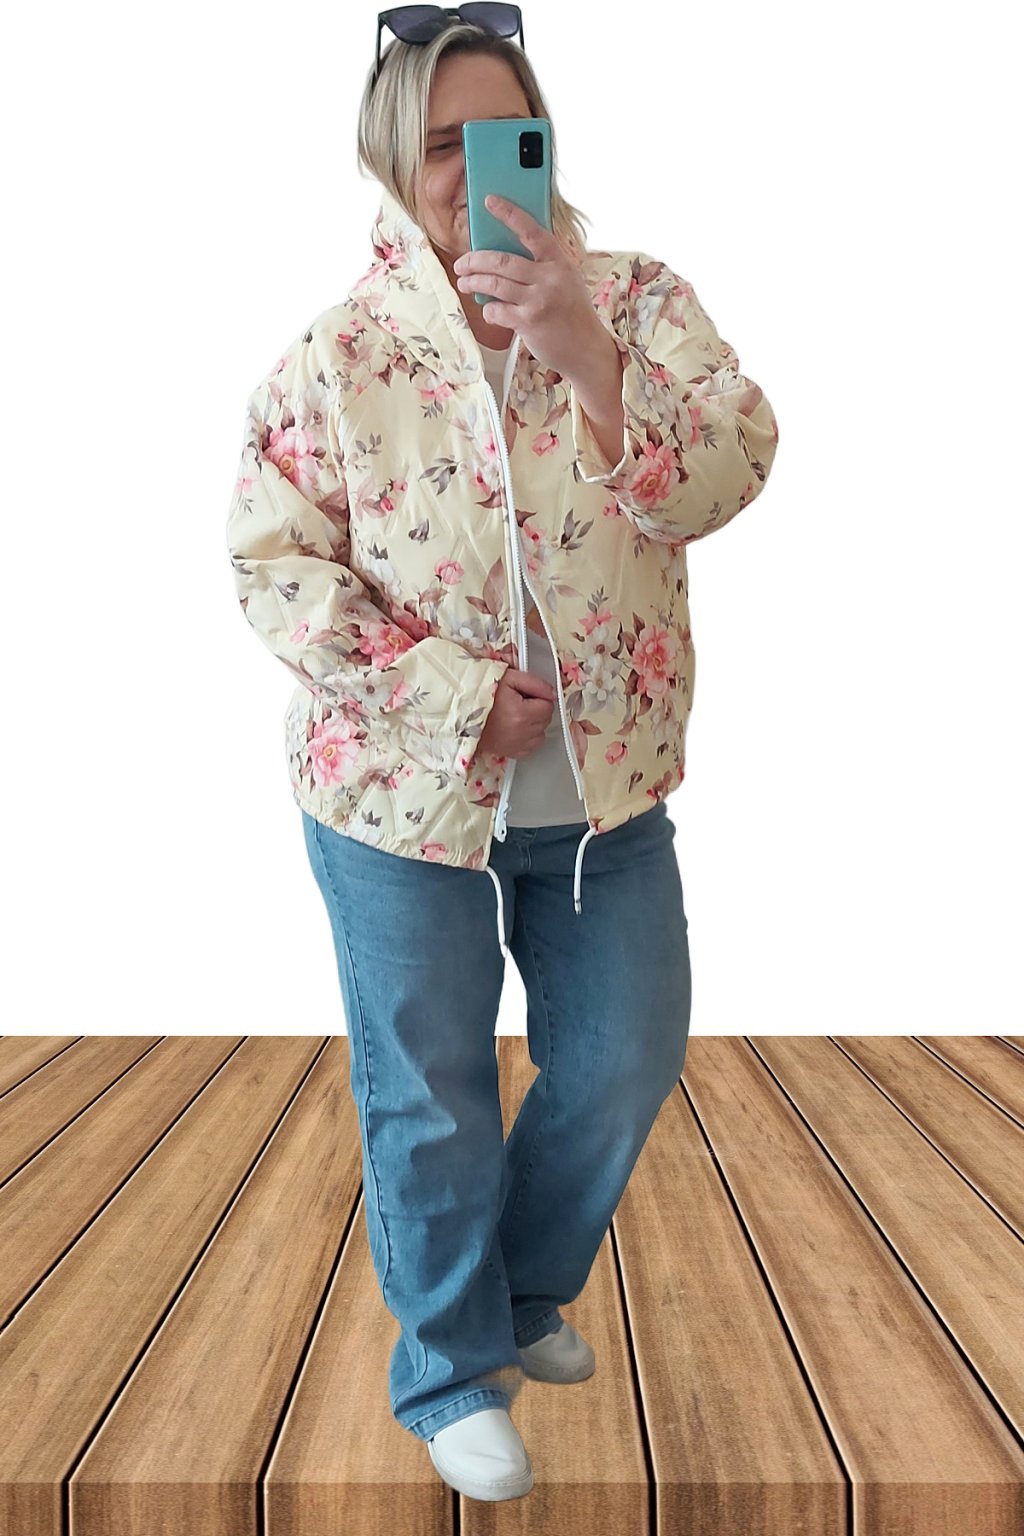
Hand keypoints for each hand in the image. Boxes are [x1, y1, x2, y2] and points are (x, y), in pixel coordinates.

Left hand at [452, 194, 606, 379]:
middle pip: (501, 260)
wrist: (587, 350)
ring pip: (493, 284)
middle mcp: (550, 278)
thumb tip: (502, 259)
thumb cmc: (572, 314)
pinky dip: (488, 310)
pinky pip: (497, 310)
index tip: (489, 201)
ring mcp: (539, 300)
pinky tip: (490, 310)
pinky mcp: (529, 322)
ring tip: (464, 283)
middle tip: (461, 263)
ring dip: (472, 282)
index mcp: (559, 262)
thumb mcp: (566, 281)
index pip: (531, 231)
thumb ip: (542, 267)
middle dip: (474, 260)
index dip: (509, 213)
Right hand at [479, 667, 555, 759]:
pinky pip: (533, 745)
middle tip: (519, 704)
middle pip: (546, 718)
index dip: (537, 696)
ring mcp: (520, 746)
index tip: (524, 695)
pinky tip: (516, 728)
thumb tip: (552, 693)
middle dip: (536, 709)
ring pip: (541, 731)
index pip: (548, 704)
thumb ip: (534, 682)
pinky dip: (528, 737)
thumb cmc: (485, 696)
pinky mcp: (516, 753)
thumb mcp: (508, 678)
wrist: (465, 717)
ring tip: (516, 716)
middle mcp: (522, 733)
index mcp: (521, 713)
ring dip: (533, 723)